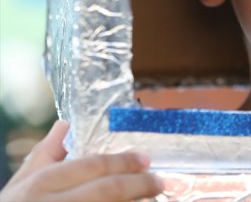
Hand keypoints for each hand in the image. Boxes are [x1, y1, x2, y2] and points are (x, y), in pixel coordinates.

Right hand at [0, 119, 163, 201]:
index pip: (92, 166)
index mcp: (42, 183)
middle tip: (159, 182)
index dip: (124, 161)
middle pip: (108, 190)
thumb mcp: (23, 182)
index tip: (146, 160)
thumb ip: (47, 153)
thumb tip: (66, 123)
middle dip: (139, 184)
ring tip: (151, 198)